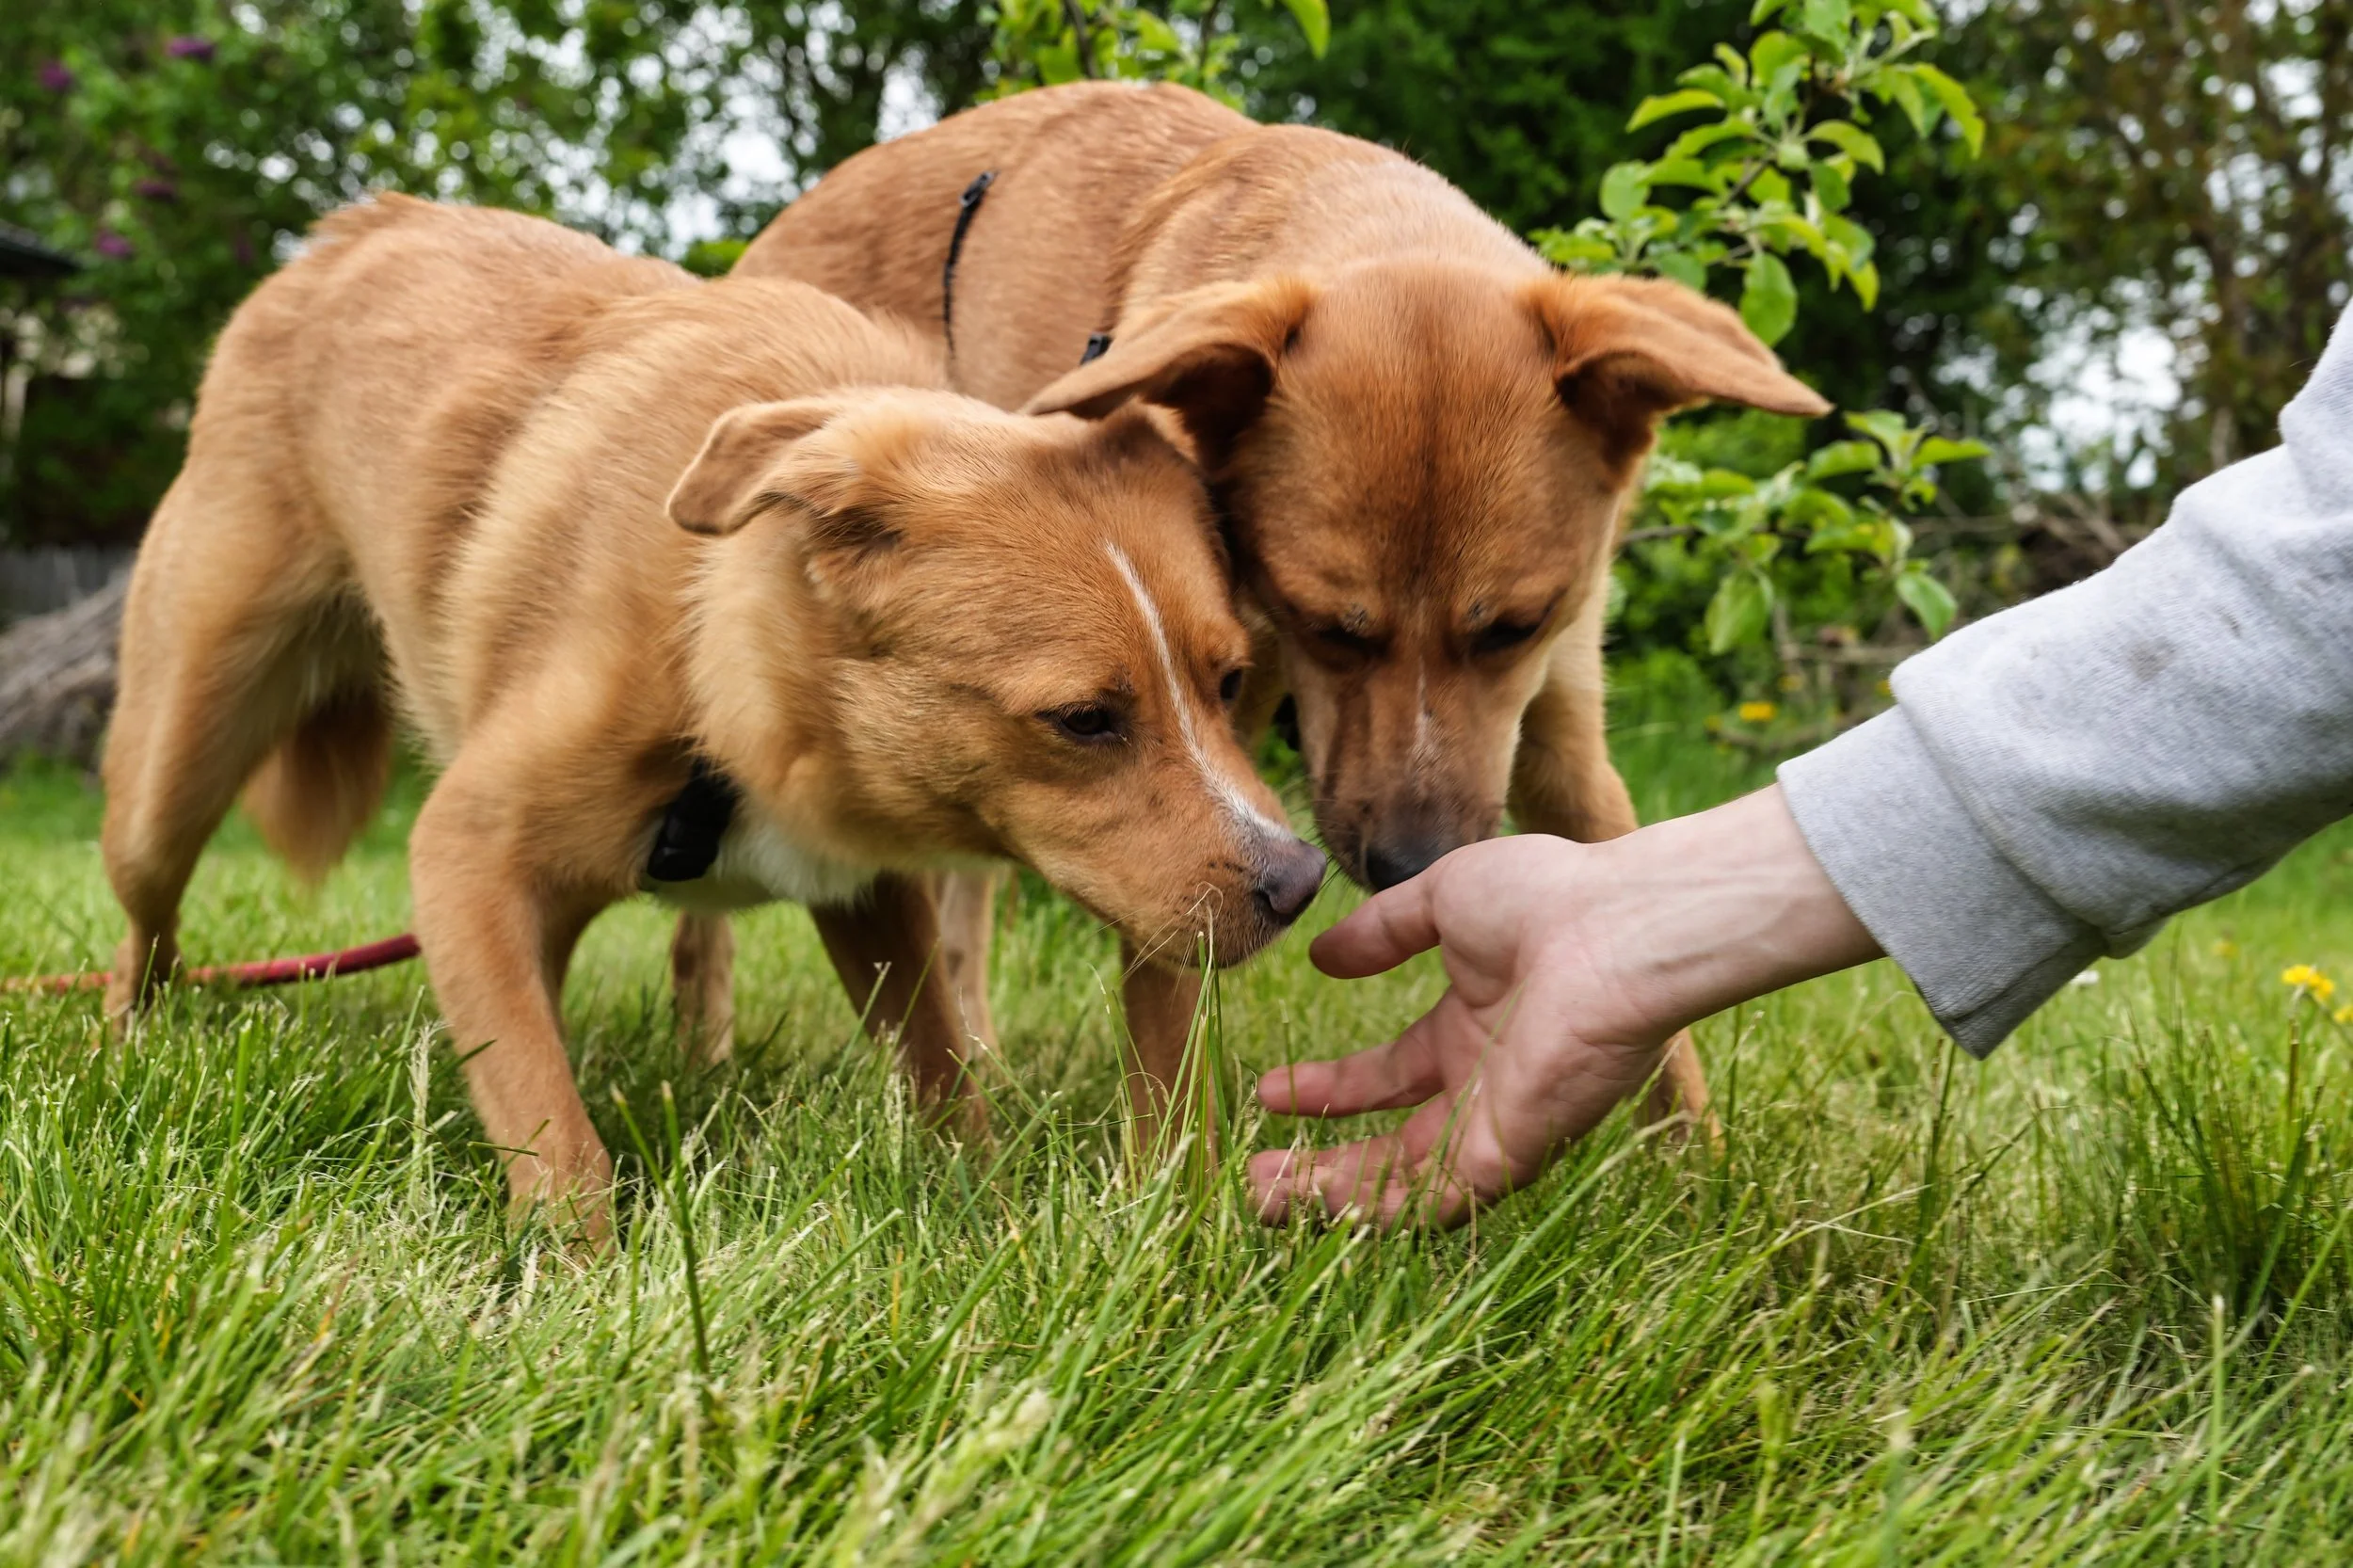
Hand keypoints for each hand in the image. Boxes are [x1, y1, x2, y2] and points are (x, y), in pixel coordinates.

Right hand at [1248, 785, 1879, 1226]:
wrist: (1614, 934)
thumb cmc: (1547, 900)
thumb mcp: (1445, 898)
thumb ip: (1384, 930)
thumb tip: (1324, 956)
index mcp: (1470, 1029)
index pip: (1389, 1078)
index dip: (1328, 1090)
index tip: (1270, 1090)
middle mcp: (1482, 1088)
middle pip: (1387, 1148)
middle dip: (1320, 1164)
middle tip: (1255, 1173)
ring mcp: (1495, 1127)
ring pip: (1401, 1187)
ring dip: (1332, 1199)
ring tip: (1262, 1198)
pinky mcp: (1505, 1156)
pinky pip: (1432, 1204)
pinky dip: (1374, 1213)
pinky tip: (1315, 1203)